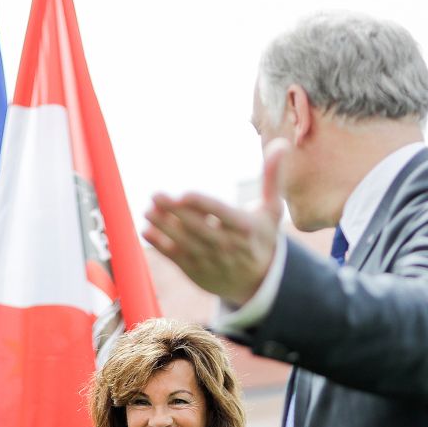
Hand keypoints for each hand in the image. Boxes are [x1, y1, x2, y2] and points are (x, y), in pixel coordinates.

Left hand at [143, 140, 286, 307]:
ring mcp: (209, 260)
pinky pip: (175, 257)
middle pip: (198, 228)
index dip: (202, 205)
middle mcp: (227, 245)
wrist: (256, 282)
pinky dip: (160, 245)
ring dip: (164, 227)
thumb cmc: (261, 237)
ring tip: (147, 211)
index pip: (221, 214)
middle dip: (175, 213)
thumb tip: (281, 144)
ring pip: (184, 242)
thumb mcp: (272, 210)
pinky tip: (146, 230)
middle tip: (155, 196)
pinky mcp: (195, 270)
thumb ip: (272, 177)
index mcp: (244, 228)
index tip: (184, 194)